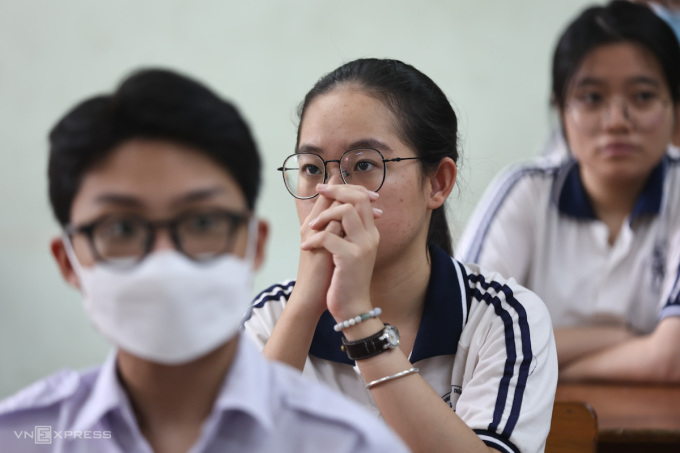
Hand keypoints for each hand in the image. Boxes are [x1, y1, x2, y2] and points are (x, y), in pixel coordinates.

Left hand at [301, 183, 381, 320]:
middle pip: (358, 198)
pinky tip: (306, 247)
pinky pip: (330, 237)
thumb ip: (342, 229)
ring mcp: (362, 246)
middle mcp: (370, 236)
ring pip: (346, 212)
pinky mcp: (351, 258)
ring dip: (324, 216)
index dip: (343, 188)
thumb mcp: (344, 249)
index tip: (324, 187)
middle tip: (319, 192)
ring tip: (312, 229)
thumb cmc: (343, 279)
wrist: (351, 307)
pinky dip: (314, 240)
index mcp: (369, 233)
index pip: (362, 198)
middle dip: (336, 191)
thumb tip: (330, 207)